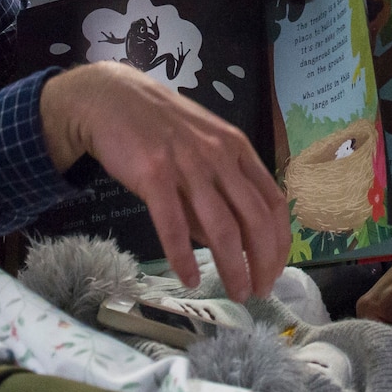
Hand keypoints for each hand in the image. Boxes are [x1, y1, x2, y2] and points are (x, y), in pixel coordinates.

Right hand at [41, 60, 288, 299]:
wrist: (111, 98)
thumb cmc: (159, 127)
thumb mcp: (203, 149)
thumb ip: (218, 191)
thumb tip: (228, 243)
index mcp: (237, 150)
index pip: (274, 202)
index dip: (279, 241)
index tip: (276, 269)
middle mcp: (220, 157)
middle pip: (256, 220)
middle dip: (263, 262)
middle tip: (260, 291)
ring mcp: (188, 165)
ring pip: (222, 228)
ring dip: (233, 267)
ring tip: (236, 292)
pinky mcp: (154, 175)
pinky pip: (173, 225)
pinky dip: (184, 257)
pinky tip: (190, 278)